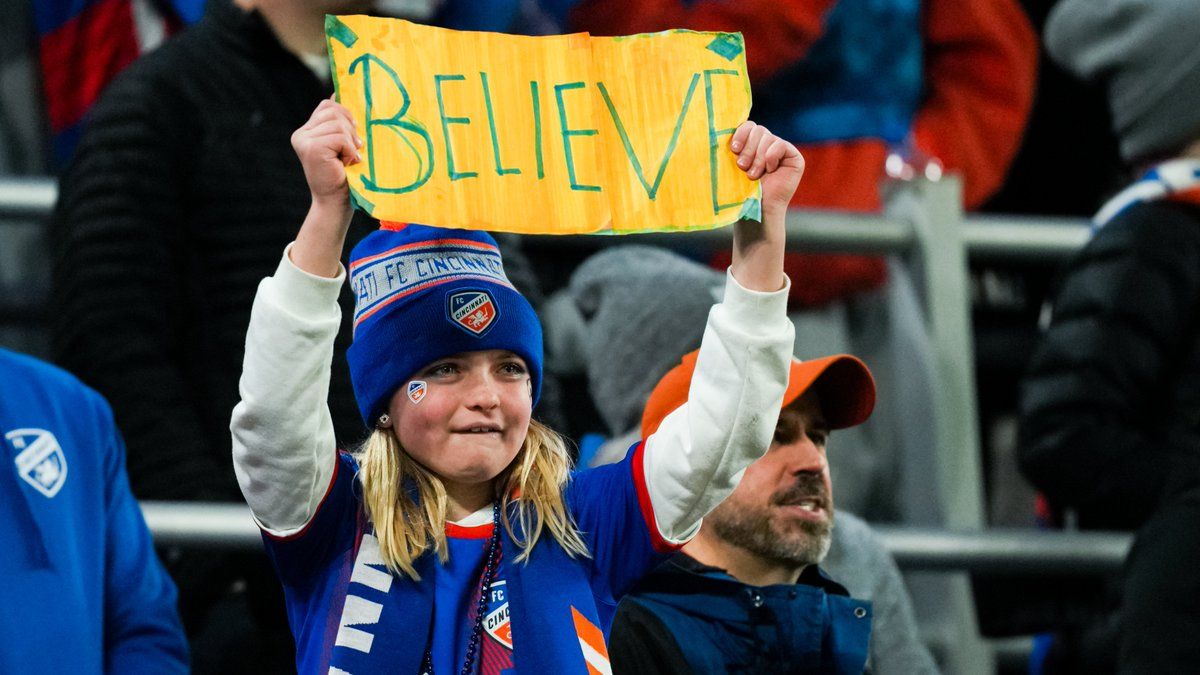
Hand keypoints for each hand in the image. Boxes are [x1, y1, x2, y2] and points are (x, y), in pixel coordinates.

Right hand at [288, 98, 363, 277]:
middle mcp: (301, 134)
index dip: (346, 116)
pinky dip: (349, 150)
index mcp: (306, 130)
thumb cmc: (345, 175)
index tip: (352, 138)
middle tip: (352, 150)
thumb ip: (339, 122)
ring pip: (338, 123)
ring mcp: (303, 140)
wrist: (337, 203)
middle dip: (350, 129)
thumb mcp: (343, 143)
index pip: (328, 106)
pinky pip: (339, 136)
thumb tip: (339, 92)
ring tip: (349, 158)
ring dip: (351, 142)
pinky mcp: (311, 148)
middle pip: (333, 110)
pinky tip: (347, 163)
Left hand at [727, 121, 801, 292]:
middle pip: (758, 130)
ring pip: (767, 138)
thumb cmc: (739, 192)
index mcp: (752, 144)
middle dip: (748, 149)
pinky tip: (768, 171)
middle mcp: (767, 144)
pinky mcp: (794, 158)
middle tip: (742, 167)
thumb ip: (730, 149)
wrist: (755, 212)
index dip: (741, 134)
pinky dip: (771, 157)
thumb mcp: (730, 167)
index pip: (747, 126)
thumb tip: (710, 129)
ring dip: (757, 158)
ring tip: (752, 176)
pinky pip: (781, 145)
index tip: (733, 149)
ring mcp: (781, 150)